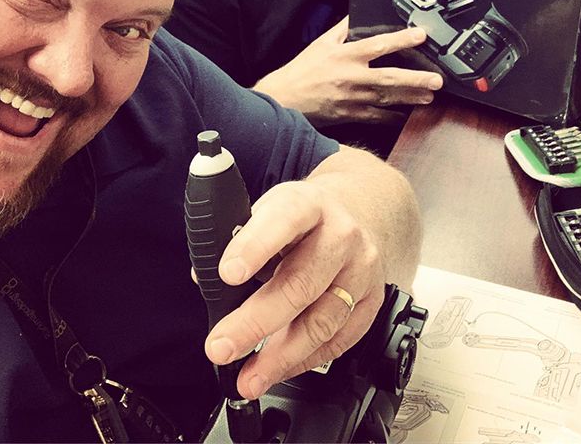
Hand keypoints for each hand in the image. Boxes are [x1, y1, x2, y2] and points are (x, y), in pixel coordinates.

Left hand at [203, 178, 386, 399]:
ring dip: (280, 356)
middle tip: (221, 347)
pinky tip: (279, 368)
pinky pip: (340, 341)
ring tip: (249, 376)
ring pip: (322, 320)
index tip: (227, 275)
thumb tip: (207, 282)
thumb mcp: (270, 211)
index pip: (283, 220)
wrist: (358, 213)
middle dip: (256, 322)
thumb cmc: (304, 218)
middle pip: (301, 283)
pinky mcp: (372, 300)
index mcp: (308, 205)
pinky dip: (305, 361)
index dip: (254, 247)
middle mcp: (340, 235)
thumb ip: (238, 241)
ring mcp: (360, 269)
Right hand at [253, 16, 443, 124]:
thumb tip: (357, 13)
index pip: (378, 45)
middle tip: (436, 80)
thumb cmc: (303, 70)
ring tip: (429, 97)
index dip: (401, 40)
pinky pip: (377, 118)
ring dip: (410, 98)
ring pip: (387, 99)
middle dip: (415, 79)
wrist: (285, 99)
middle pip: (389, 77)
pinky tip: (406, 116)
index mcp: (345, 56)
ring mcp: (352, 99)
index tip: (420, 35)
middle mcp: (351, 77)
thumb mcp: (321, 43)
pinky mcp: (350, 115)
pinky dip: (392, 118)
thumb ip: (343, 28)